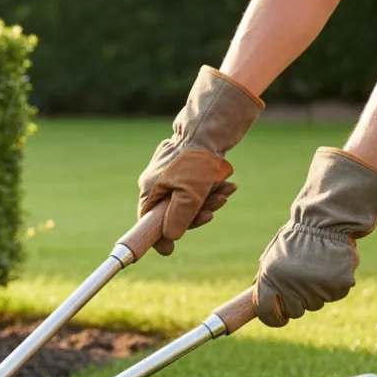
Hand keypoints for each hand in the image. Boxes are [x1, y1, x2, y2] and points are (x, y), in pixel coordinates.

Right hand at [138, 66, 263, 254]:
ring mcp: (170, 174)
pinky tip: (226, 186)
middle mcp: (156, 183)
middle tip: (214, 212)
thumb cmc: (198, 160)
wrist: (210, 125)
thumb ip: (179, 219)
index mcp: (150, 190)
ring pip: (188, 199)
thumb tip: (169, 240)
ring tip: (226, 193)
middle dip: (195, 214)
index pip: (149, 222)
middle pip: (172, 212)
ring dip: (208, 201)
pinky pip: (196, 187)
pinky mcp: (185, 167)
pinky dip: (210, 190)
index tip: (170, 250)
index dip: (160, 236)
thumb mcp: (189, 195)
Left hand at [253, 148, 376, 326]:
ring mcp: (316, 287)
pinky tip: (333, 266)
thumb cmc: (297, 238)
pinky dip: (336, 284)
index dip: (273, 319)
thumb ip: (266, 279)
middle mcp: (291, 286)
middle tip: (305, 284)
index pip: (265, 312)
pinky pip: (335, 295)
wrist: (326, 221)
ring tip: (319, 267)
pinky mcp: (338, 285)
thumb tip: (257, 304)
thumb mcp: (273, 256)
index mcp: (269, 278)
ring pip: (317, 303)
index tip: (280, 319)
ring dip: (318, 291)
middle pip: (295, 312)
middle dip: (299, 303)